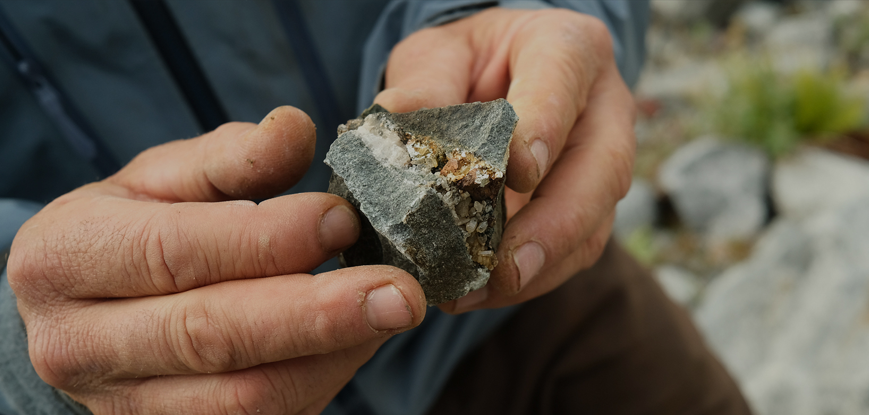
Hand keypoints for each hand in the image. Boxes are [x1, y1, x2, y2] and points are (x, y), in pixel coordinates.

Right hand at [7, 107, 426, 413]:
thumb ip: (229, 157)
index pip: (174, 253)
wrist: (86, 312)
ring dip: (332, 353)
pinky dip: (322, 380)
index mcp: (66, 259)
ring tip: (388, 310)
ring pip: (244, 395)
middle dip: (318, 314)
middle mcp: (82, 345)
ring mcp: (127, 406)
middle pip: (211, 337)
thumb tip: (296, 128)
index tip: (342, 218)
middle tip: (400, 292)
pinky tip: (358, 339)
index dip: (267, 240)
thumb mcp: (161, 178)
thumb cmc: (129, 230)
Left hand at [374, 8, 635, 312]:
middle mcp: (601, 109)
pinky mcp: (588, 209)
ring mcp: (601, 164)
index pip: (564, 83)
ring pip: (593, 223)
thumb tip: (394, 120)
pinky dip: (531, 279)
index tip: (517, 174)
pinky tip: (483, 291)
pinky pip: (573, 251)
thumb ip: (424, 83)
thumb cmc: (466, 63)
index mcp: (569, 49)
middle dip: (555, 226)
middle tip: (507, 267)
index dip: (544, 128)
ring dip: (539, 266)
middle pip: (602, 170)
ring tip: (479, 292)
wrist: (487, 81)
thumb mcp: (437, 56)